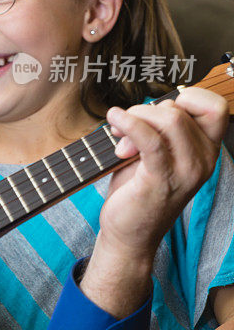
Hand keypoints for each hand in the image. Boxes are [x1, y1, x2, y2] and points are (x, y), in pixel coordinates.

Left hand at [81, 87, 227, 317]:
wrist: (129, 232)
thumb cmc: (138, 190)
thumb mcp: (156, 153)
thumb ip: (158, 128)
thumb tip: (142, 108)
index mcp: (206, 151)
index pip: (215, 106)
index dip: (185, 97)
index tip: (156, 112)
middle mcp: (203, 160)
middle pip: (179, 110)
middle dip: (144, 111)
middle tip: (123, 129)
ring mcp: (186, 171)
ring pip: (169, 119)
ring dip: (135, 118)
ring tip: (118, 135)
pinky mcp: (162, 179)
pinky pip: (150, 139)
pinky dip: (129, 123)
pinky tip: (114, 120)